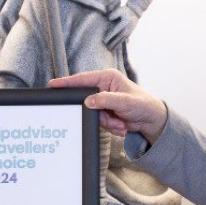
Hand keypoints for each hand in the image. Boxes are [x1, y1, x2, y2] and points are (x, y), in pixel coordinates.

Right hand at [49, 69, 166, 142]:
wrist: (152, 120)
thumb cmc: (143, 105)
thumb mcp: (124, 102)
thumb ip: (105, 100)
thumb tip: (88, 101)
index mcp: (107, 78)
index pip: (83, 79)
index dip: (67, 83)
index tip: (53, 85)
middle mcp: (103, 87)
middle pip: (87, 101)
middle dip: (100, 114)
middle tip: (111, 118)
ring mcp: (104, 100)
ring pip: (93, 115)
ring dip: (107, 122)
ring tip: (121, 123)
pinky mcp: (105, 112)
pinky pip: (99, 122)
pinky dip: (110, 126)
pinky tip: (122, 125)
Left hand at [103, 6, 139, 50]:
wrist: (135, 12)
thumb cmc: (125, 10)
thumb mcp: (119, 9)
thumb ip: (113, 14)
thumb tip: (109, 20)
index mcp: (123, 24)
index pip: (114, 32)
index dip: (109, 37)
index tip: (104, 41)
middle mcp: (126, 29)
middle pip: (118, 38)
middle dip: (112, 44)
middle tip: (106, 48)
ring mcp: (128, 32)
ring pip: (121, 40)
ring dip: (116, 45)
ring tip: (110, 50)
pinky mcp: (129, 33)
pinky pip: (124, 40)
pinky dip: (119, 44)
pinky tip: (116, 47)